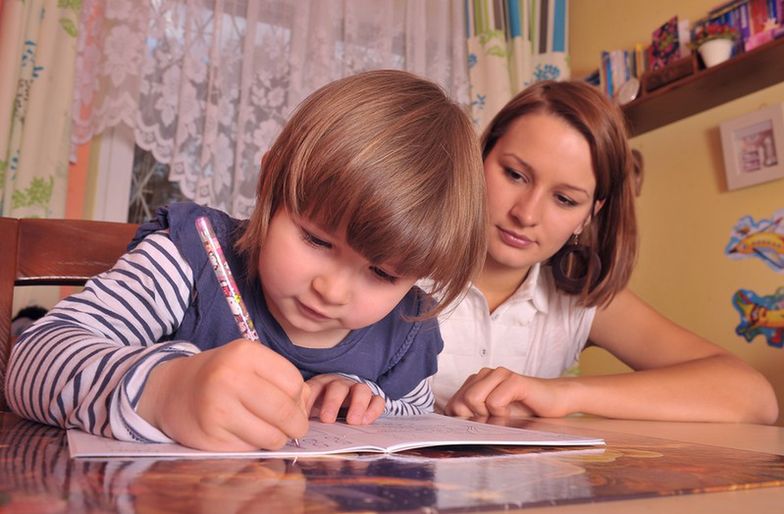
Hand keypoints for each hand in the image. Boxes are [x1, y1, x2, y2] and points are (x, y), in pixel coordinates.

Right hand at [137, 339, 309, 450]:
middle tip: (294, 428)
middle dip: (297, 425)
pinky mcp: (210, 435)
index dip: (300, 398)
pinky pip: (251, 448)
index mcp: (245, 353)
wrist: (172, 391)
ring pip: (273, 435)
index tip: (293, 404)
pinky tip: (241, 433)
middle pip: (285, 411)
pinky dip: (254, 445)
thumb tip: (306, 407)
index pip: (294, 382)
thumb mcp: (249, 364)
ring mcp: (218, 407)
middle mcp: (230, 377)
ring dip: (277, 438)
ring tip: (266, 430)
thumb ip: (281, 380)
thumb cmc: (221, 376)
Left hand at [306, 374, 384, 424]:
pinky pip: (378, 400)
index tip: (304, 415)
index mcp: (322, 384)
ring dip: (357, 405)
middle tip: (327, 420)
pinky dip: (373, 410)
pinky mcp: (373, 398)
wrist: (348, 401)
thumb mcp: (313, 408)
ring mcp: (359, 390)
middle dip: (332, 403)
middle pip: (338, 387)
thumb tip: (293, 429)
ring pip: (361, 390)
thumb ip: (305, 415)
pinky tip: (366, 422)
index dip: (309, 400)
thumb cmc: (325, 407)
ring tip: (353, 421)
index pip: (315, 387)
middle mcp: (341, 384)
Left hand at [444, 367, 569, 417]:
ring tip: (504, 416)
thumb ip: (474, 416)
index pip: (451, 404)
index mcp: (476, 382)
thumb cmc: (524, 410)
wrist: (555, 401)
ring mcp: (499, 374)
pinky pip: (494, 401)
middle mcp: (485, 374)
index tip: (480, 426)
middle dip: (474, 419)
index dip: (462, 421)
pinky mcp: (513, 380)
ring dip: (488, 416)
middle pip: (459, 402)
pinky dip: (502, 414)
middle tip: (494, 421)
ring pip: (472, 399)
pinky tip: (513, 412)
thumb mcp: (493, 416)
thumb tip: (454, 430)